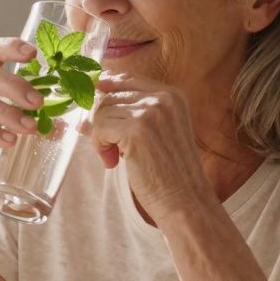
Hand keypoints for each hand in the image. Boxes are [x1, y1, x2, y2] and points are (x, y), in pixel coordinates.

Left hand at [88, 73, 213, 221]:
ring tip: (115, 157)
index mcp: (172, 94)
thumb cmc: (169, 171)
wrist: (185, 201)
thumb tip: (94, 92)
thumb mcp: (160, 130)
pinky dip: (99, 147)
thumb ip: (136, 110)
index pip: (125, 78)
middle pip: (109, 95)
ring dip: (101, 137)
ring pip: (101, 112)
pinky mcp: (136, 131)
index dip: (105, 95)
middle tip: (111, 148)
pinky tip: (113, 162)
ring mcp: (150, 112)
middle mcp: (162, 97)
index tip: (100, 117)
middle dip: (102, 122)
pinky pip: (99, 129)